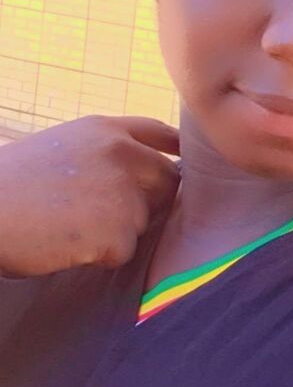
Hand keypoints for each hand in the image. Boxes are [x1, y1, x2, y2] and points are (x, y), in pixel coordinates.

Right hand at [0, 115, 180, 276]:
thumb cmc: (11, 185)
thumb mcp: (62, 147)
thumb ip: (105, 152)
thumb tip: (141, 170)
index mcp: (105, 130)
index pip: (160, 134)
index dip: (174, 151)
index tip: (182, 164)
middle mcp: (122, 154)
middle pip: (167, 181)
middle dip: (146, 201)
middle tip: (99, 215)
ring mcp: (122, 191)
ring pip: (144, 221)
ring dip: (117, 232)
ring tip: (69, 226)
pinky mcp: (117, 231)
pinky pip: (124, 251)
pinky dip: (100, 256)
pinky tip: (67, 244)